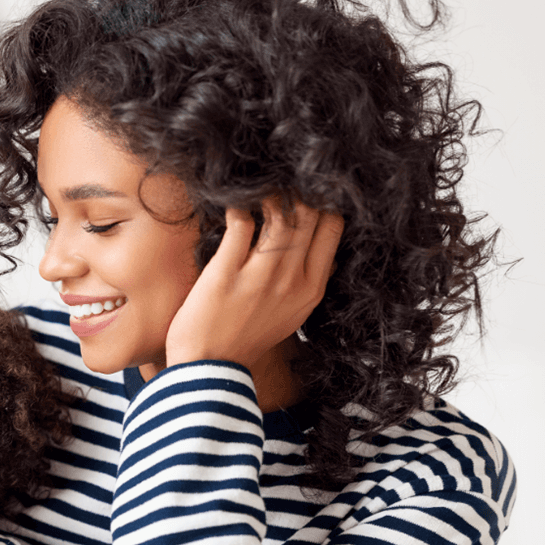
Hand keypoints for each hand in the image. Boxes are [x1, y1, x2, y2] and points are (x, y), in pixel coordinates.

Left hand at [164, 198, 342, 368]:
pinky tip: (230, 201)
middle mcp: (291, 280)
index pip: (333, 228)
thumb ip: (309, 284)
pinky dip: (237, 205)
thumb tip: (328, 257)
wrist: (211, 370)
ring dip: (270, 192)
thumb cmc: (247, 338)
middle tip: (281, 175)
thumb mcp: (292, 315)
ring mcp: (260, 276)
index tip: (307, 188)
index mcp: (311, 289)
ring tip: (256, 185)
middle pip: (310, 214)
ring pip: (281, 213)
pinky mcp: (226, 273)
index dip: (323, 201)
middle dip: (297, 188)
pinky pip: (240, 222)